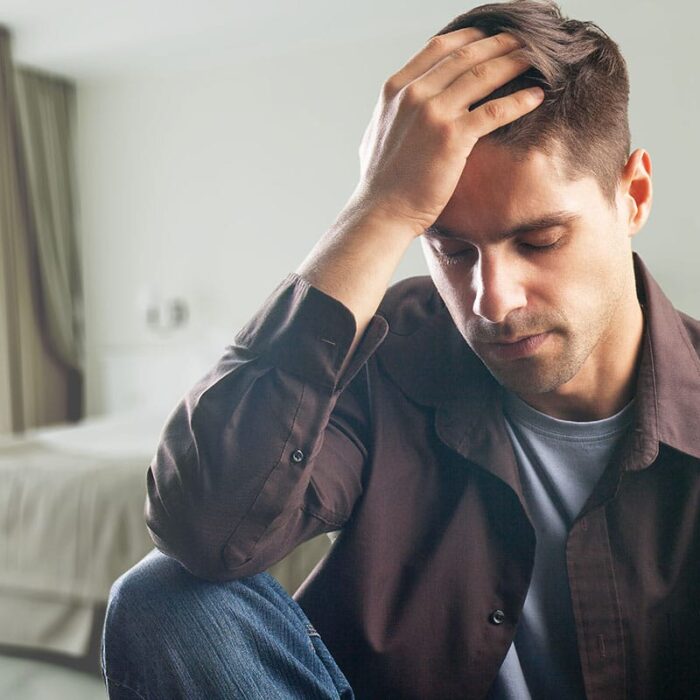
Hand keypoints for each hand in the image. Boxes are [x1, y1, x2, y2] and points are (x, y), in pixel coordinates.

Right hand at [351, 28, 543, 236]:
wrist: (382, 211)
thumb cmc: (381, 181)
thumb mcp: (379, 132)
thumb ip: (397, 110)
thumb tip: (410, 102)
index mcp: (395, 89)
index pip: (438, 47)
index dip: (470, 36)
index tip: (491, 36)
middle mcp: (414, 94)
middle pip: (465, 55)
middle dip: (500, 44)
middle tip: (525, 40)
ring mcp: (433, 113)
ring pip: (483, 76)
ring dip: (514, 63)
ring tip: (538, 59)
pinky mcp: (453, 137)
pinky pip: (494, 111)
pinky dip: (519, 101)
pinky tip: (536, 97)